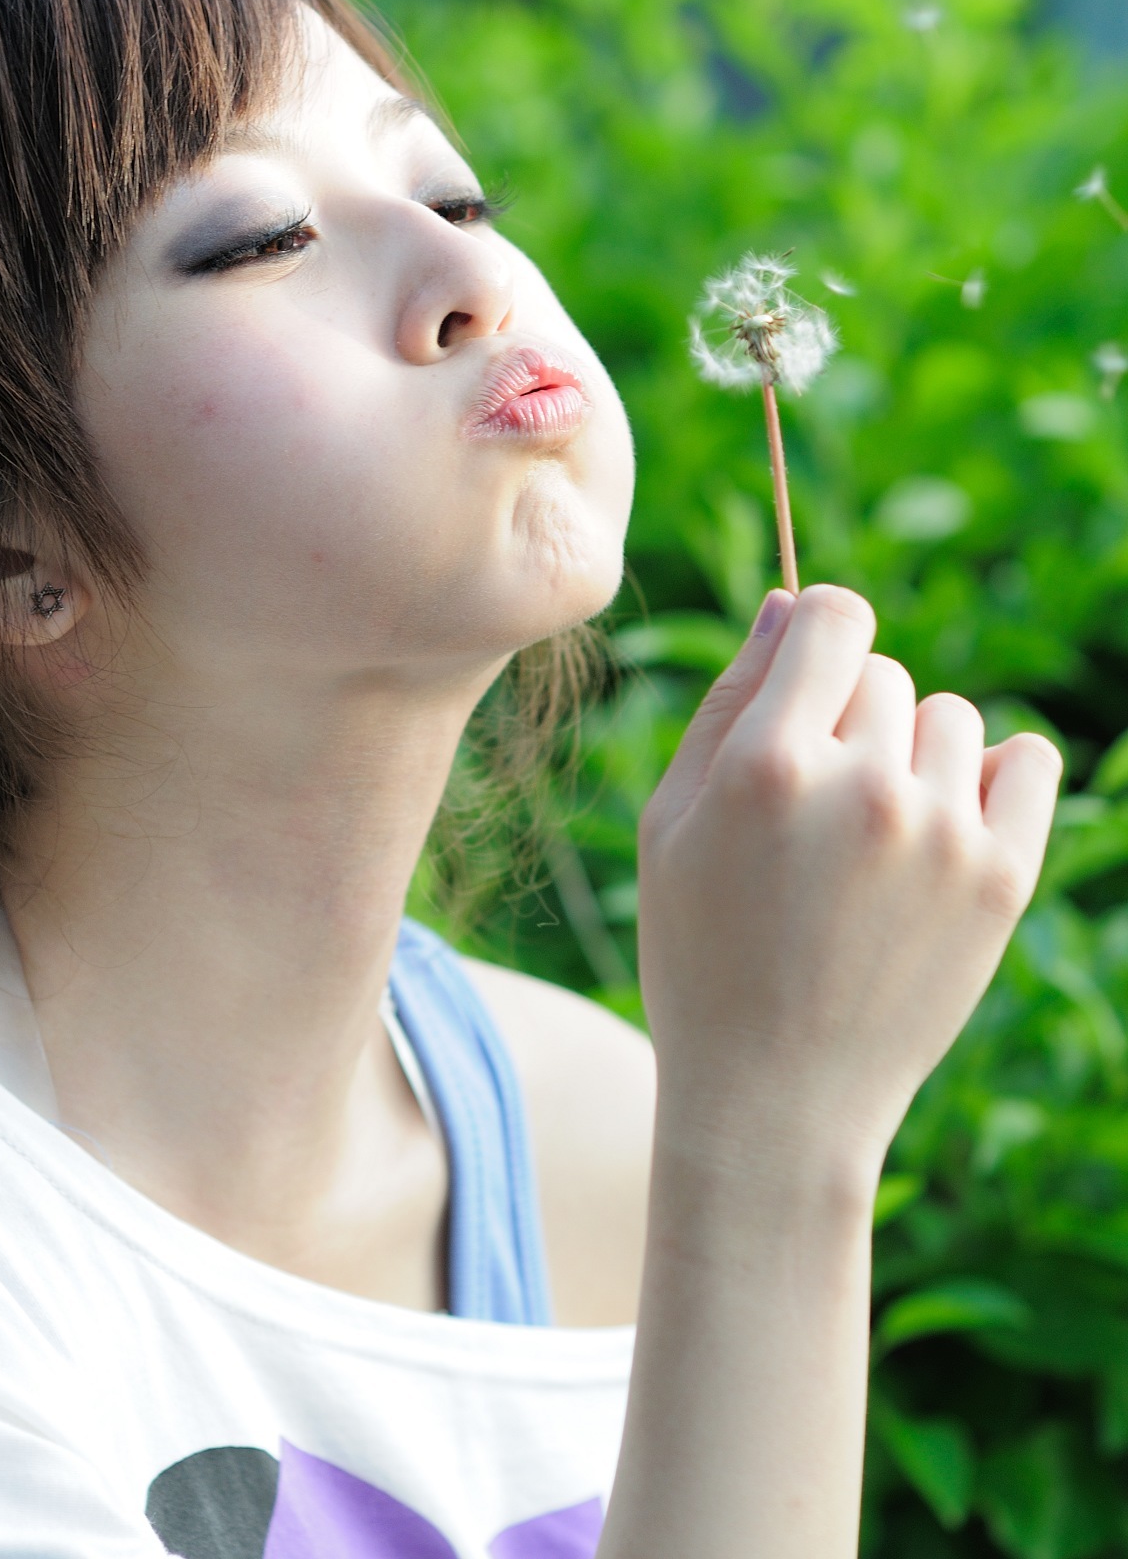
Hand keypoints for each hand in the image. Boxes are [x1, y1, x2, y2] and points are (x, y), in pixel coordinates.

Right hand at [636, 585, 1060, 1183]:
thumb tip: (788, 602)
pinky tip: (945, 826)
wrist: (776, 1100)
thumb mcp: (672, 823)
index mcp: (769, 766)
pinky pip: (1029, 761)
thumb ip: (731, 700)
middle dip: (849, 720)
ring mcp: (942, 835)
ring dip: (914, 754)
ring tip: (873, 836)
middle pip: (884, 674)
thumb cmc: (702, 954)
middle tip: (817, 810)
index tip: (807, 685)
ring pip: (949, 718)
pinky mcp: (1002, 880)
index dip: (817, 638)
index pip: (834, 615)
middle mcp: (864, 788)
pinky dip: (996, 778)